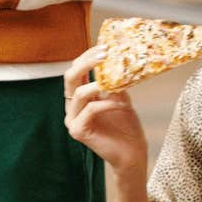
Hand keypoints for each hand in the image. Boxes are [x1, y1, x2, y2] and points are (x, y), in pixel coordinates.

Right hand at [63, 46, 147, 176]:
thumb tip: (118, 58)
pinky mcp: (77, 131)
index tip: (105, 46)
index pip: (76, 71)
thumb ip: (114, 81)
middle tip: (105, 54)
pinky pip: (90, 110)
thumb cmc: (127, 127)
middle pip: (69, 77)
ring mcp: (72, 120)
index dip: (87, 57)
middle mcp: (71, 107)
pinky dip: (107, 103)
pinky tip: (123, 104)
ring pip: (78, 93)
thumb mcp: (121, 97)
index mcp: (79, 98)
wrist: (132, 154)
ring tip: (118, 82)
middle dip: (86, 63)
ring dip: (99, 84)